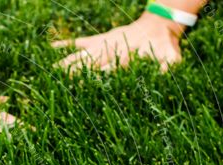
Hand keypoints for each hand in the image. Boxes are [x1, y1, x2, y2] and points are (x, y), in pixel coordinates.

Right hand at [53, 12, 184, 72]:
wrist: (159, 24)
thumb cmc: (165, 47)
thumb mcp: (172, 58)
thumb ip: (167, 68)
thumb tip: (162, 77)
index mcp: (127, 55)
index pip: (111, 67)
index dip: (100, 75)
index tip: (88, 83)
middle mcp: (112, 49)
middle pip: (91, 62)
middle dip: (77, 72)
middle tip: (62, 83)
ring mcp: (104, 43)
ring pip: (82, 54)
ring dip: (68, 62)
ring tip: (52, 72)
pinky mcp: (100, 39)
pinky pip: (81, 41)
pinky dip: (65, 44)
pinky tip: (51, 48)